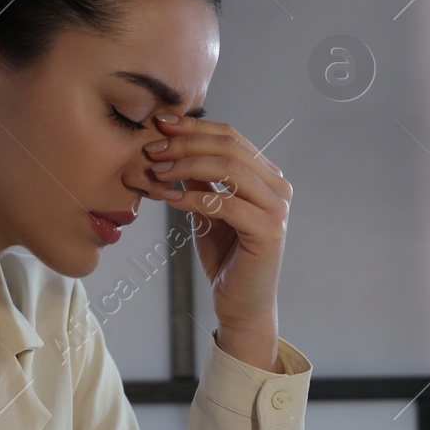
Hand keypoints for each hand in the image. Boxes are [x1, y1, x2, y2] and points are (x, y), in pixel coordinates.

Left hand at [146, 114, 290, 370]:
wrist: (241, 304)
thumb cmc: (225, 257)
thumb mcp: (206, 210)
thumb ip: (197, 180)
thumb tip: (164, 147)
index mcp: (266, 175)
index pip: (230, 136)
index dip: (193, 127)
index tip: (159, 125)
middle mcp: (278, 186)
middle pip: (229, 147)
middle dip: (185, 144)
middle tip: (151, 150)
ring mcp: (277, 208)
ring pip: (228, 169)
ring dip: (186, 166)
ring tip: (156, 172)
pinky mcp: (269, 231)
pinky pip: (225, 204)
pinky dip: (194, 198)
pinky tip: (169, 198)